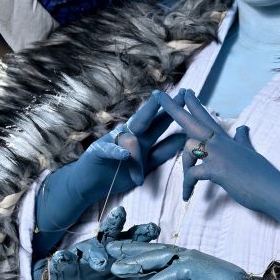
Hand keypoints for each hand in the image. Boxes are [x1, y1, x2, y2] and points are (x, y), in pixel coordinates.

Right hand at [32, 206, 159, 279]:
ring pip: (89, 246)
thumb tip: (166, 273)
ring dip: (92, 250)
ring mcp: (82, 255)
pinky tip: (61, 258)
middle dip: (116, 221)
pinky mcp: (64, 264)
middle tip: (121, 213)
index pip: (131, 238)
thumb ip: (140, 277)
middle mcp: (101, 248)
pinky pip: (61, 262)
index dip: (142, 233)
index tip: (154, 229)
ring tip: (98, 257)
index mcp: (118, 251)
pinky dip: (61, 260)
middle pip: (111, 232)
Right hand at [34, 91, 184, 255]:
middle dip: (157, 107)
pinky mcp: (98, 151)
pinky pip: (109, 150)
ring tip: (144, 133)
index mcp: (142, 138)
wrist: (91, 185)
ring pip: (129, 135)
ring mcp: (113, 141)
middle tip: (168, 94)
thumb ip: (163, 151)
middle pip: (144, 119)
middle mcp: (129, 135)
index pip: (160, 123)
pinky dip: (117, 152)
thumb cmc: (120, 173)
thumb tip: (184, 138)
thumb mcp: (146, 164)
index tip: (188, 98)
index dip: (173, 112)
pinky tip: (124, 154)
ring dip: (138, 139)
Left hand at [107, 240, 266, 279]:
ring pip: (157, 259)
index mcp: (185, 261)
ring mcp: (191, 261)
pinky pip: (170, 277)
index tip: (116, 256)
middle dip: (128, 251)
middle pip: (152, 251)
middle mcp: (186, 256)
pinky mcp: (196, 271)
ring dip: (135, 264)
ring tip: (115, 269)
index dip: (136, 255)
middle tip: (106, 250)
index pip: (156, 256)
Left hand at [154, 90, 279, 231]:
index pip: (207, 117)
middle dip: (174, 108)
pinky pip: (193, 173)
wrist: (274, 190)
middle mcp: (222, 143)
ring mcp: (219, 154)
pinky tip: (188, 196)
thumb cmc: (263, 175)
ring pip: (189, 147)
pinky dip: (188, 185)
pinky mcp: (218, 169)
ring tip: (188, 188)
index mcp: (227, 140)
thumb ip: (242, 139)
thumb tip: (243, 127)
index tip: (185, 92)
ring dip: (185, 167)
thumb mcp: (250, 152)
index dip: (194, 104)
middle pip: (192, 121)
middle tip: (158, 95)